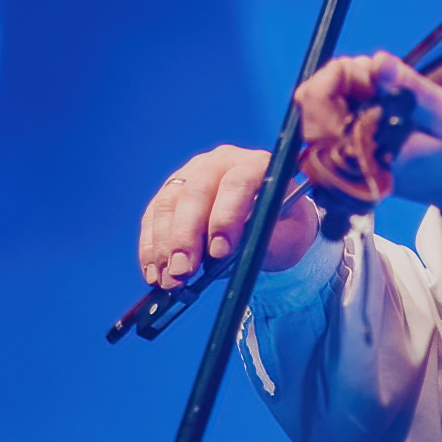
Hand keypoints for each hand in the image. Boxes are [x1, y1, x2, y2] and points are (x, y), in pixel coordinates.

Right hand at [138, 144, 320, 287]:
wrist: (274, 222)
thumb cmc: (284, 227)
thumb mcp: (290, 235)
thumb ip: (267, 242)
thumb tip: (231, 256)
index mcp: (256, 164)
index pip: (237, 183)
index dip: (226, 217)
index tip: (220, 252)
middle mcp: (220, 163)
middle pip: (195, 193)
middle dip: (186, 236)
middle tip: (183, 271)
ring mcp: (191, 174)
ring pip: (168, 204)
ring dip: (164, 245)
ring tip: (168, 279)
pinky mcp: (171, 192)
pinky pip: (153, 217)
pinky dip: (151, 247)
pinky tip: (154, 272)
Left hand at [294, 52, 441, 212]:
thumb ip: (408, 87)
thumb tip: (377, 61)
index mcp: (366, 150)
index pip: (317, 104)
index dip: (335, 74)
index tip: (369, 66)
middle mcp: (350, 158)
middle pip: (311, 103)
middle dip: (340, 77)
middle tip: (379, 72)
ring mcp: (349, 158)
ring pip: (320, 110)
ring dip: (346, 86)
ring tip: (382, 83)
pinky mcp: (355, 154)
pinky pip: (335, 120)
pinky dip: (351, 100)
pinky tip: (379, 97)